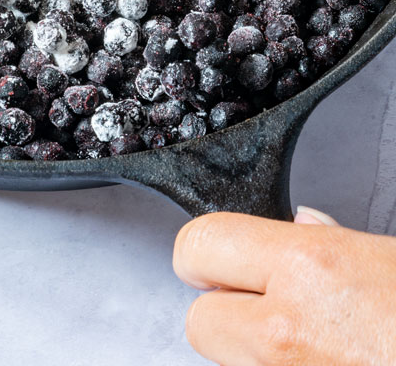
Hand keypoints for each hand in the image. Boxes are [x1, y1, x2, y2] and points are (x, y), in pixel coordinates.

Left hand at [173, 207, 395, 363]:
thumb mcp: (389, 256)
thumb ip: (329, 241)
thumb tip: (297, 224)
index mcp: (308, 268)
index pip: (198, 245)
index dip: (206, 252)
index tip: (221, 258)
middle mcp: (285, 333)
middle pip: (198, 322)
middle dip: (225, 313)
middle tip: (266, 306)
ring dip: (254, 357)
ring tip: (315, 344)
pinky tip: (326, 364)